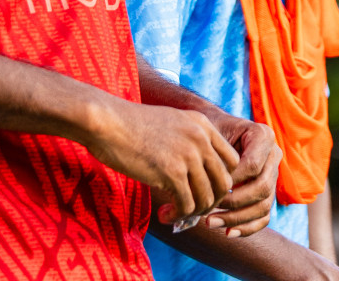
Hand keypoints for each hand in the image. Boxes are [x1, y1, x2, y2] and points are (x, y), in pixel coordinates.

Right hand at [84, 100, 238, 220]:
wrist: (107, 122)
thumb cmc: (132, 124)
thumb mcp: (171, 122)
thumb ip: (190, 141)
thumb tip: (201, 175)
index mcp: (202, 124)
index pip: (231, 161)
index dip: (219, 181)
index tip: (201, 190)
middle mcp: (200, 138)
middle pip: (224, 183)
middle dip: (210, 201)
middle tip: (191, 207)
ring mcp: (188, 155)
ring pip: (207, 198)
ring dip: (192, 212)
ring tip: (174, 213)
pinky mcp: (172, 173)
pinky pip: (187, 206)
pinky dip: (177, 216)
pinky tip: (164, 214)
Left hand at [201, 113, 279, 235]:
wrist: (212, 130)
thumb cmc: (208, 129)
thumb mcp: (210, 130)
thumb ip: (215, 149)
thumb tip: (213, 183)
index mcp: (262, 135)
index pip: (252, 165)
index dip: (232, 179)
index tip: (208, 185)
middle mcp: (273, 155)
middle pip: (262, 188)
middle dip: (234, 203)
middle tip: (208, 210)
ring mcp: (273, 175)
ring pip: (264, 205)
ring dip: (237, 219)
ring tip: (210, 223)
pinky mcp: (268, 192)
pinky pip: (264, 216)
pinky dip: (247, 227)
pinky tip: (228, 232)